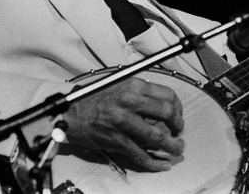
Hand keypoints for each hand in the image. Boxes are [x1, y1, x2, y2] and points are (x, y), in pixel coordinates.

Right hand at [62, 77, 184, 170]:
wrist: (70, 113)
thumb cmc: (93, 99)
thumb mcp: (119, 84)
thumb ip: (140, 91)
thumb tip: (161, 101)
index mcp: (133, 86)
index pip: (167, 94)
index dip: (178, 106)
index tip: (178, 113)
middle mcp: (130, 102)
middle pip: (167, 113)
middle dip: (178, 125)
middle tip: (178, 130)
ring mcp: (124, 123)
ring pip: (158, 137)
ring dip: (172, 146)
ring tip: (177, 148)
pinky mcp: (117, 141)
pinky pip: (141, 155)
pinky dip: (155, 162)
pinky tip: (163, 164)